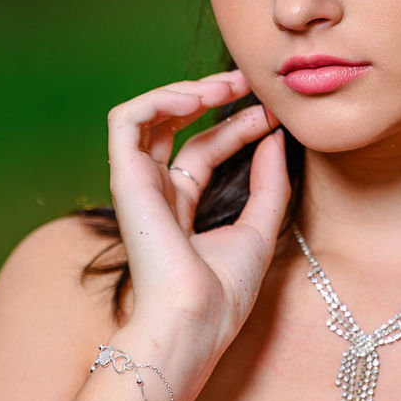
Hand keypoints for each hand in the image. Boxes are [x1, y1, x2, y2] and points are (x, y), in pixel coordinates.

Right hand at [107, 66, 290, 354]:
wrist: (194, 320)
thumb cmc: (222, 293)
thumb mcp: (260, 228)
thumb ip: (269, 183)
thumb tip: (276, 137)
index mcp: (181, 207)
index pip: (205, 149)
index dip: (238, 125)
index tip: (273, 115)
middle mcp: (155, 193)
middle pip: (174, 127)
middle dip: (209, 95)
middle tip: (245, 80)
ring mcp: (138, 185)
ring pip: (145, 116)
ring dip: (183, 90)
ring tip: (223, 86)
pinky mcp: (125, 179)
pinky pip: (126, 121)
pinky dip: (158, 99)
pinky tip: (196, 98)